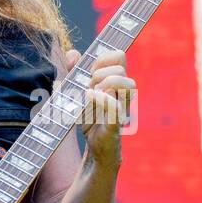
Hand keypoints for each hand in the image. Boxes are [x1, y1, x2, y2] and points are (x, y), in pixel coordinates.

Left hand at [65, 47, 132, 168]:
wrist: (96, 149)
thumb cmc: (90, 120)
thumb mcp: (77, 92)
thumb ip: (74, 72)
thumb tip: (73, 53)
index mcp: (116, 82)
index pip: (119, 56)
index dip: (103, 58)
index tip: (90, 71)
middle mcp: (122, 93)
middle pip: (121, 67)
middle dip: (99, 73)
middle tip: (88, 87)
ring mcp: (121, 107)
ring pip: (128, 84)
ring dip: (104, 85)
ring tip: (91, 95)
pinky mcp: (116, 123)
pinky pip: (115, 106)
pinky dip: (100, 98)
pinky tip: (88, 98)